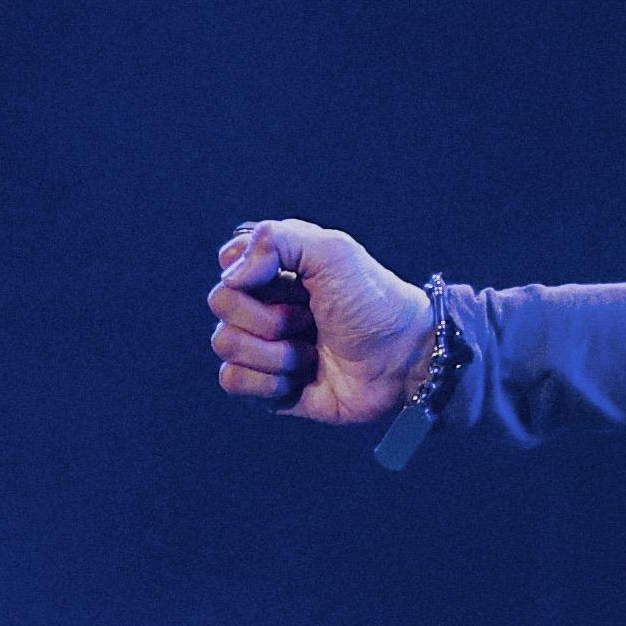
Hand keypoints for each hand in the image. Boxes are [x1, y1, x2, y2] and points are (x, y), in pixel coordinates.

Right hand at [207, 219, 432, 424]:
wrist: (405, 360)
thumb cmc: (374, 303)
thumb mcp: (332, 251)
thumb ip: (274, 238)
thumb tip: (230, 275)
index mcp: (276, 272)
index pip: (228, 268)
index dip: (254, 277)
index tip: (296, 281)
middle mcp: (265, 307)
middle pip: (220, 305)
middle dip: (269, 316)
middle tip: (311, 320)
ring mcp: (265, 348)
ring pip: (225, 344)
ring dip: (275, 352)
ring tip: (313, 352)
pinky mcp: (269, 387)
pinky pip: (233, 381)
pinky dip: (267, 381)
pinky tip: (301, 378)